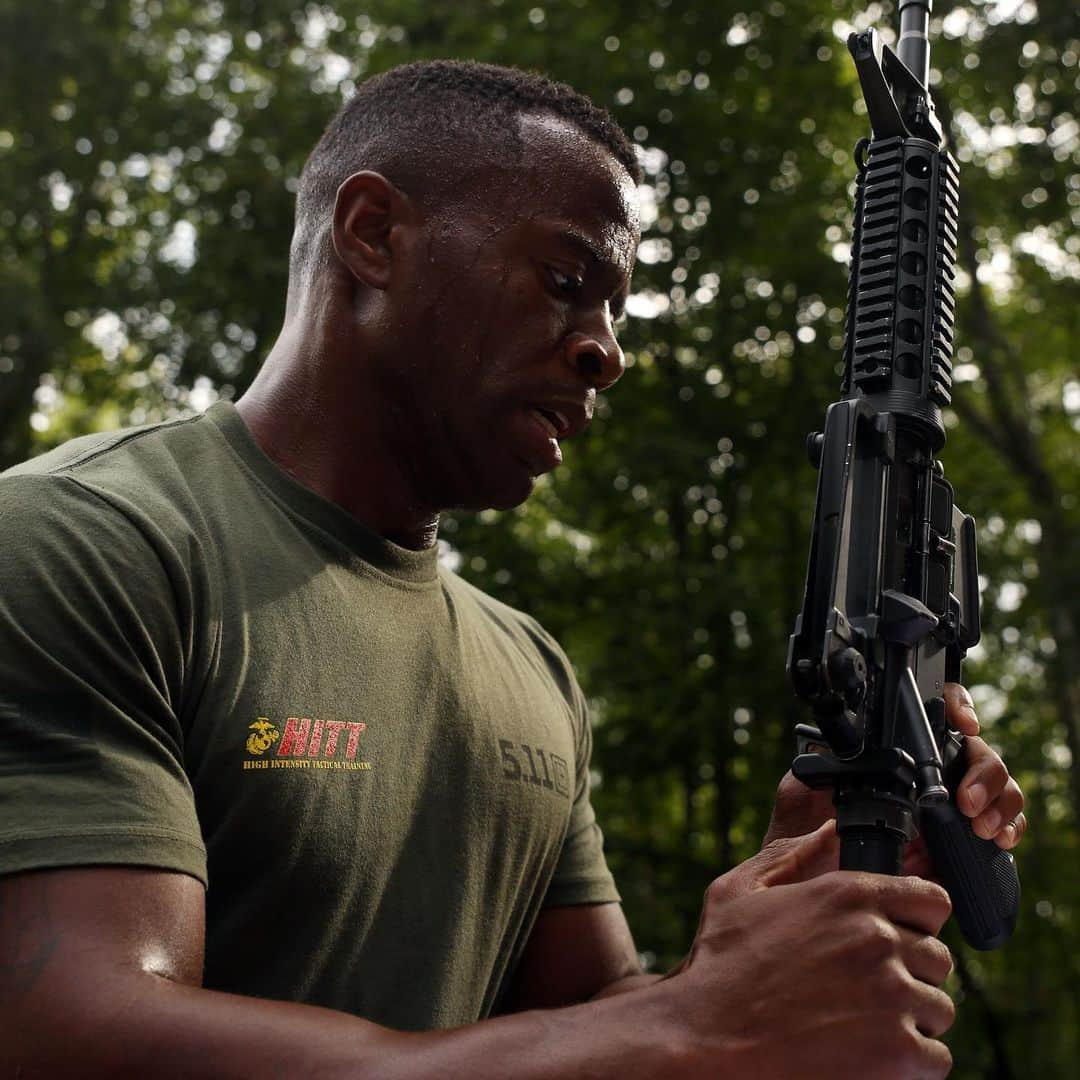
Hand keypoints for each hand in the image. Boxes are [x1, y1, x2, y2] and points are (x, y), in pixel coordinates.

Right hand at [657, 824, 954, 1078]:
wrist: (707, 1040)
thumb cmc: (720, 966)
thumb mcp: (739, 892)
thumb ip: (790, 855)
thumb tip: (829, 830)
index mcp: (847, 894)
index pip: (932, 900)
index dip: (917, 920)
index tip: (899, 937)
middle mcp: (877, 939)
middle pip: (938, 956)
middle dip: (911, 972)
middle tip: (872, 988)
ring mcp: (891, 996)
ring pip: (939, 1007)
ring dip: (912, 1017)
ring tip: (868, 1024)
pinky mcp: (898, 1053)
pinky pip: (938, 1058)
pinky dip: (912, 1063)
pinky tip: (873, 1056)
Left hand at [762, 683, 1026, 860]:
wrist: (817, 888)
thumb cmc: (803, 838)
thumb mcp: (800, 796)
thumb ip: (813, 770)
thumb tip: (825, 752)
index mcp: (893, 753)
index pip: (935, 711)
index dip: (957, 706)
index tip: (964, 724)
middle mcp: (926, 772)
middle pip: (975, 750)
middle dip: (982, 771)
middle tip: (965, 802)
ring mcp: (948, 803)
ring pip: (996, 783)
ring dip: (998, 799)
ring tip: (980, 826)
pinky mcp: (962, 838)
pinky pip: (1003, 823)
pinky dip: (1009, 826)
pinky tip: (998, 839)